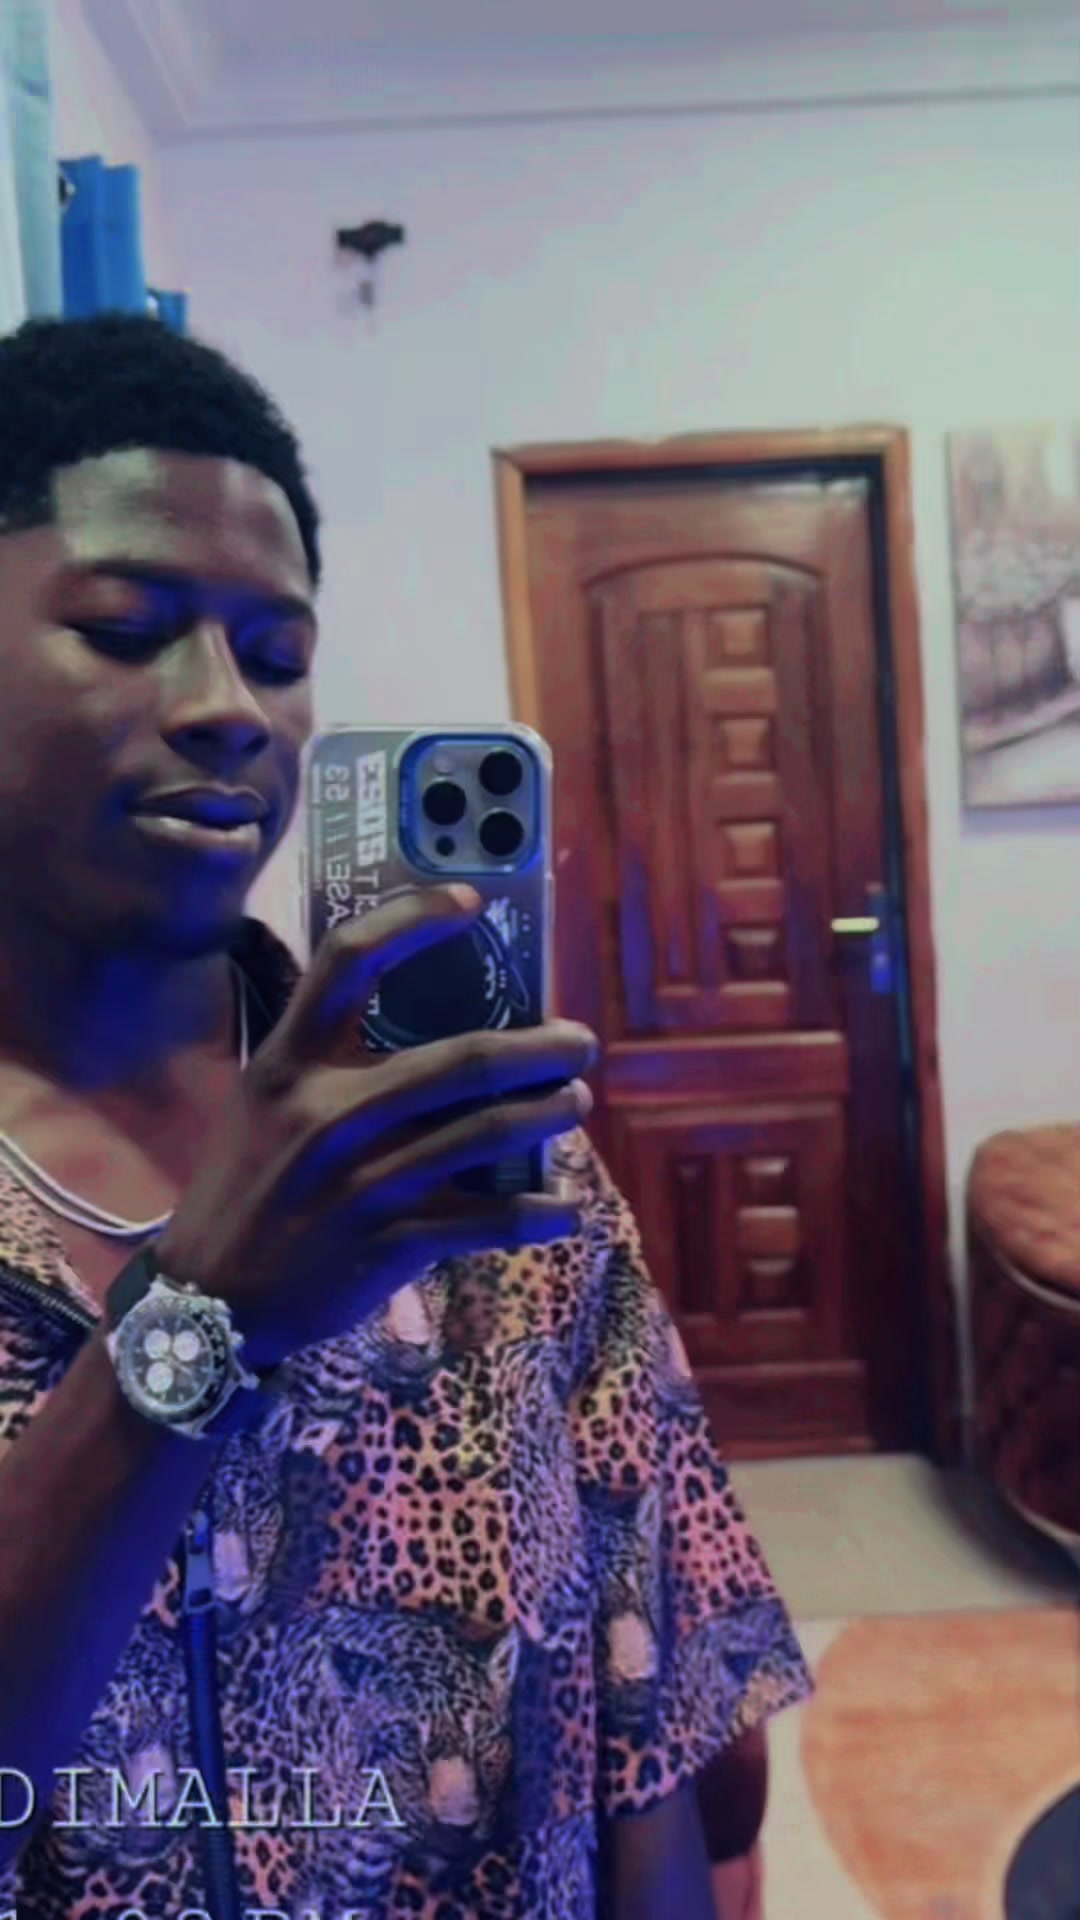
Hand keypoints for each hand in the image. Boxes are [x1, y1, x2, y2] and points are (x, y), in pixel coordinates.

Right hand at [155, 887, 596, 1365]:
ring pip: (486, 1133)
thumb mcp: (264, 1106)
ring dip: (548, 1115)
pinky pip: (486, 1221)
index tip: (470, 900)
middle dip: (538, 1049)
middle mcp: (327, 1114)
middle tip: (579, 1042)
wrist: (209, 1301)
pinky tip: (565, 1208)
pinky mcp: (389, 1243)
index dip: (411, 919)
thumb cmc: (248, 1187)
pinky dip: (536, 1213)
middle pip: (460, 1060)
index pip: (348, 962)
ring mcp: (363, 1181)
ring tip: (575, 1102)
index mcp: (288, 1065)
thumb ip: (326, 1062)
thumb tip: (428, 1022)